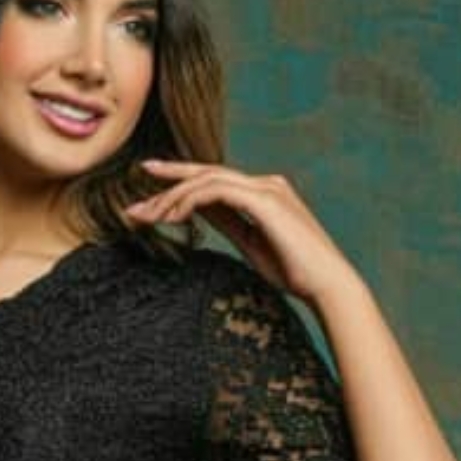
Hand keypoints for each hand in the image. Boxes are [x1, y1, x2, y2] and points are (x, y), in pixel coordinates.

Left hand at [123, 159, 362, 308]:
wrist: (326, 285)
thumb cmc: (294, 271)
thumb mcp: (250, 243)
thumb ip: (227, 222)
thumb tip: (196, 209)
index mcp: (263, 193)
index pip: (212, 181)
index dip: (179, 182)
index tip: (148, 191)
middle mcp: (265, 184)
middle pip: (205, 174)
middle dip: (166, 186)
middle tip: (134, 206)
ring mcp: (267, 188)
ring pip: (206, 179)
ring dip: (173, 197)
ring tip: (148, 218)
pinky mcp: (265, 200)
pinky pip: (217, 191)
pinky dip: (190, 200)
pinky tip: (172, 217)